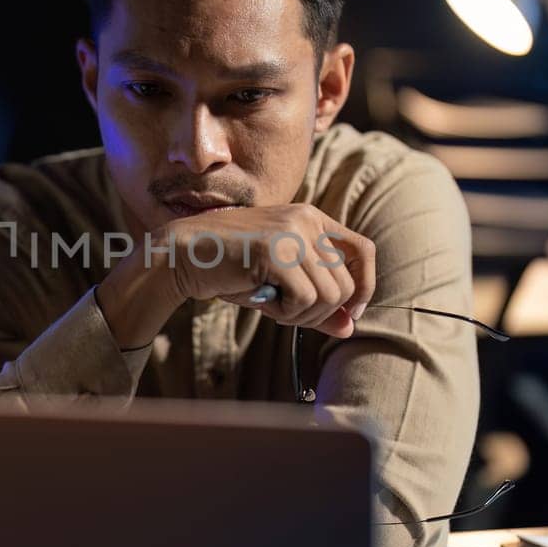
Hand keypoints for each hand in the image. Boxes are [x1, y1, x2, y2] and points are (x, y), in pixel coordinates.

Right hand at [161, 204, 374, 338]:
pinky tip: (262, 303)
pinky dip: (285, 313)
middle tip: (287, 313)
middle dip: (321, 312)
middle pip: (347, 284)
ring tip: (272, 306)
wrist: (182, 256)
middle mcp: (306, 220)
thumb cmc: (229, 270)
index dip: (364, 286)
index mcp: (311, 218)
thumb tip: (350, 328)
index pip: (363, 250)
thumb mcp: (280, 286)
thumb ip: (317, 303)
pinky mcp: (275, 251)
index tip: (349, 311)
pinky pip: (305, 300)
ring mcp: (292, 232)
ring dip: (301, 315)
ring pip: (329, 296)